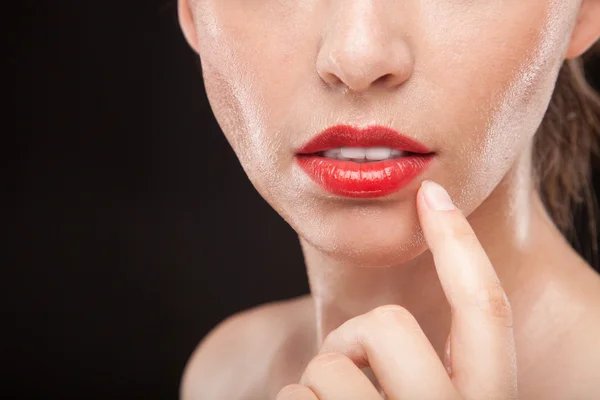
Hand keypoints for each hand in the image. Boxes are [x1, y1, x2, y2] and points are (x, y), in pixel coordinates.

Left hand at [276, 180, 517, 399]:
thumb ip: (433, 362)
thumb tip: (402, 296)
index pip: (487, 307)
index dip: (461, 243)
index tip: (432, 191)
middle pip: (389, 324)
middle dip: (351, 337)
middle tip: (346, 366)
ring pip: (330, 364)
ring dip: (317, 382)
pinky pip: (293, 396)